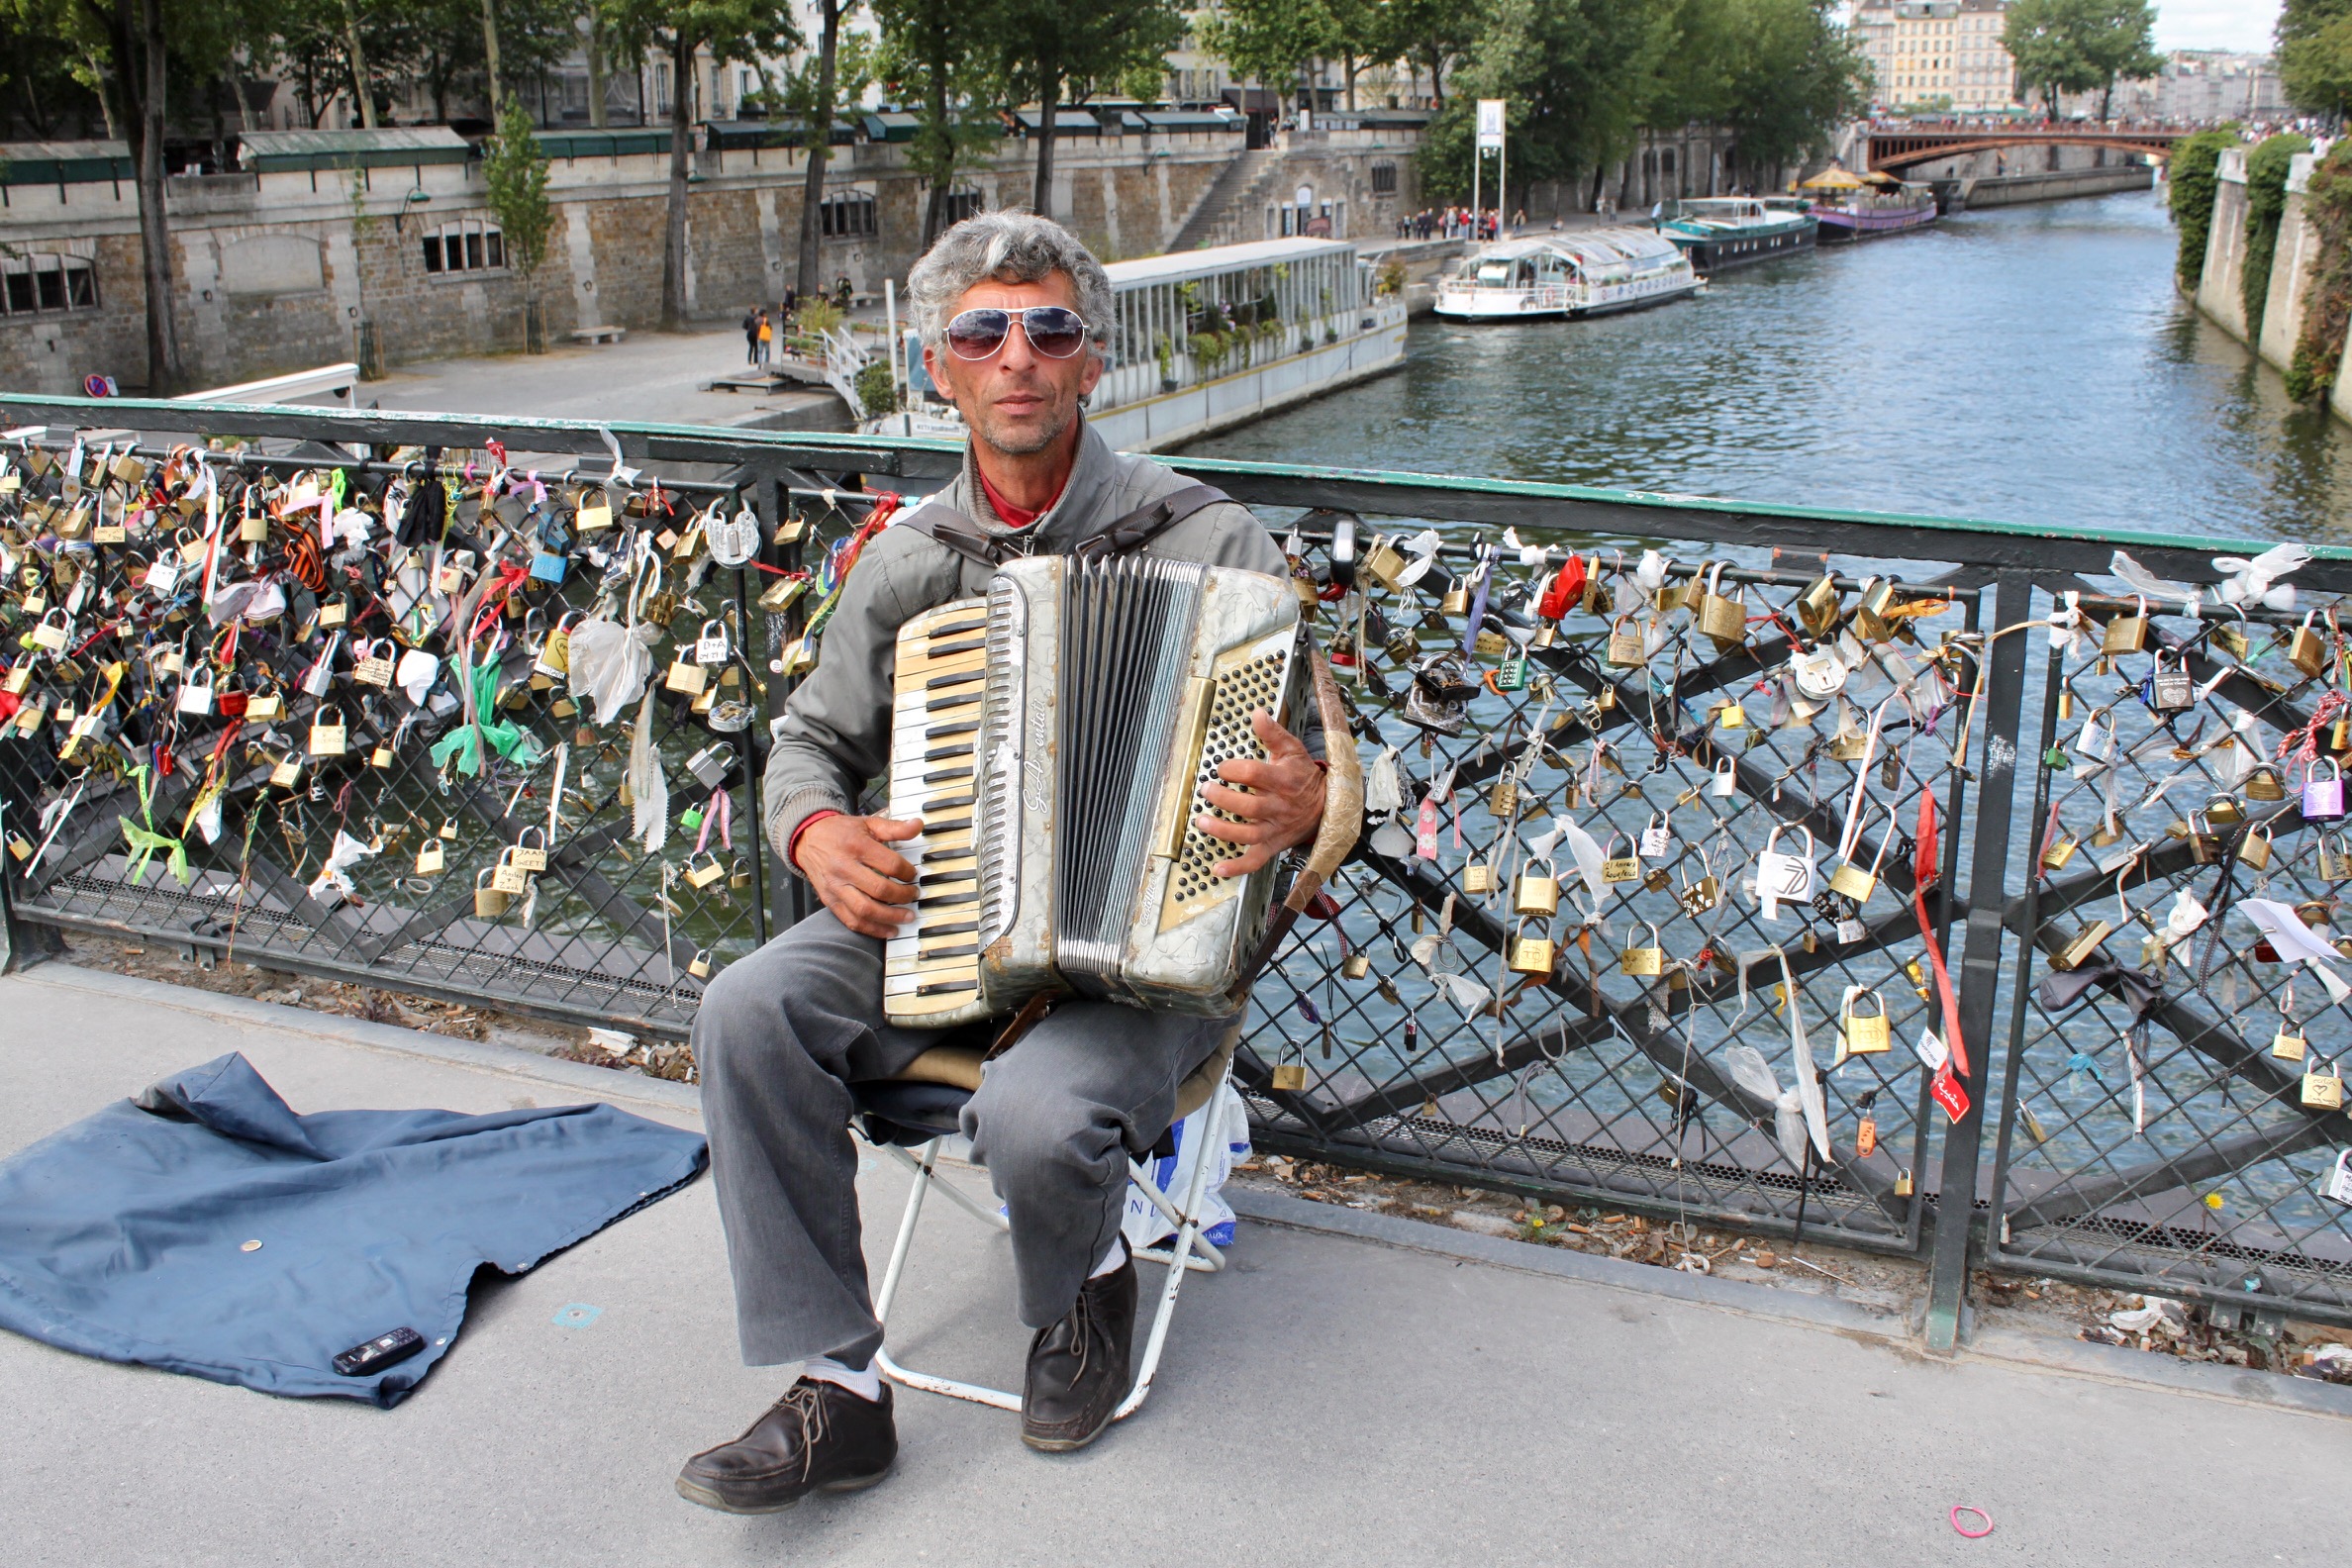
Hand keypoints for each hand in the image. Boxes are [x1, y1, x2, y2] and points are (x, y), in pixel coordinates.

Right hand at [798, 814, 921, 937]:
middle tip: (914, 895)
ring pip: (865, 910)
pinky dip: (872, 929)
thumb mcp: (868, 824)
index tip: (913, 875)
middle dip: (902, 896)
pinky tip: (888, 930)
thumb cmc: (840, 832)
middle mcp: (844, 868)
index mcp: (856, 846)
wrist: (807, 839)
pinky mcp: (829, 901)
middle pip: (879, 890)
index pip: (890, 864)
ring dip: (890, 917)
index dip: (907, 872)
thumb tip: (917, 826)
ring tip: (907, 917)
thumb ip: (894, 828)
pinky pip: (851, 920)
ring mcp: (836, 887)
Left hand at [1197, 711, 1325, 878]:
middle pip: (1249, 807)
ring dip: (1223, 831)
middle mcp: (1279, 807)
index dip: (1234, 770)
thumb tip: (1257, 712)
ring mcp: (1275, 829)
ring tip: (1201, 822)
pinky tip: (1218, 868)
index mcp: (1283, 781)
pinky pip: (1256, 860)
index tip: (1222, 768)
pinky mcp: (1272, 845)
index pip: (1255, 775)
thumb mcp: (1293, 750)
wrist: (1327, 806)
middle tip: (1206, 790)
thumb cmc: (1304, 777)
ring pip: (1249, 834)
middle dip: (1224, 799)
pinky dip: (1237, 867)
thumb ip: (1273, 732)